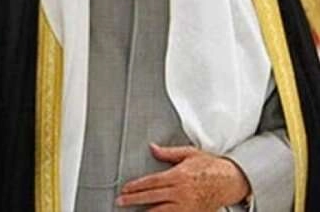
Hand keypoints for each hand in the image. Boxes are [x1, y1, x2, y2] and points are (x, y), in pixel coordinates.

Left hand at [115, 143, 250, 210]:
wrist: (231, 181)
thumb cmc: (211, 166)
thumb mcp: (189, 154)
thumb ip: (168, 153)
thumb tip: (153, 148)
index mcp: (178, 176)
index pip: (151, 183)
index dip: (136, 187)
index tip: (125, 189)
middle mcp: (181, 193)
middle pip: (152, 198)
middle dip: (134, 200)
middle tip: (121, 202)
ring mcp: (187, 206)